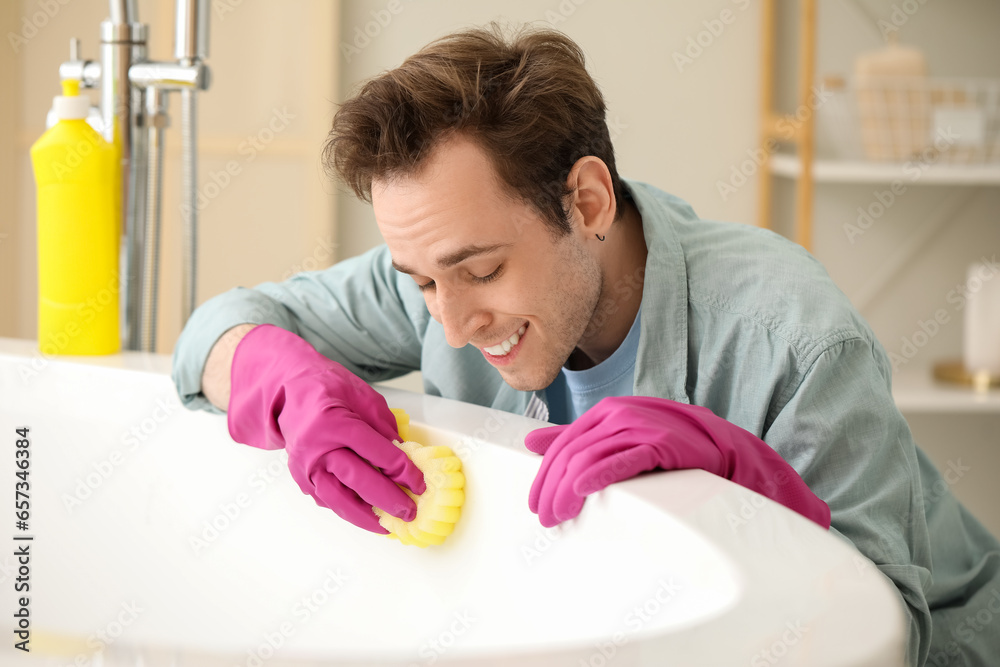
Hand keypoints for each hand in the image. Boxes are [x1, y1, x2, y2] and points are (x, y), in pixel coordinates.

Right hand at [226, 324, 425, 533]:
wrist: (288, 392)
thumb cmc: (325, 388)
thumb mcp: (362, 395)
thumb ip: (384, 425)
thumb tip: (403, 454)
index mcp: (334, 423)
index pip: (377, 453)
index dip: (403, 471)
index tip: (419, 483)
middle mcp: (318, 449)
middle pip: (360, 480)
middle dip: (389, 499)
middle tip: (410, 511)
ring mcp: (307, 467)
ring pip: (339, 500)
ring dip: (366, 517)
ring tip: (388, 526)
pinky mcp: (302, 479)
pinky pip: (327, 501)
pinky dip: (348, 511)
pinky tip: (367, 516)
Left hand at [526, 396, 829, 528]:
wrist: (721, 449)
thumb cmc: (667, 448)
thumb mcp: (618, 438)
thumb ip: (577, 439)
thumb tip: (531, 441)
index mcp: (604, 413)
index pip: (562, 444)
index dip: (544, 475)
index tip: (536, 504)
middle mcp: (617, 415)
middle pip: (570, 452)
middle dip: (551, 487)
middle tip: (544, 517)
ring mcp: (637, 427)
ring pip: (588, 457)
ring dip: (567, 490)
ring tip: (558, 516)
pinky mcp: (659, 443)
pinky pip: (621, 460)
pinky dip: (597, 474)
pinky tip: (582, 489)